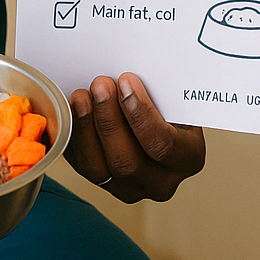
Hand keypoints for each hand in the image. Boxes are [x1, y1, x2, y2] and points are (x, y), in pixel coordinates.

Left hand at [65, 73, 204, 202]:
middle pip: (128, 162)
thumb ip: (159, 89)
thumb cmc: (168, 106)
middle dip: (109, 120)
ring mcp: (130, 189)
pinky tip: (72, 112)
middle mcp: (160, 182)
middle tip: (100, 85)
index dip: (141, 113)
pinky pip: (82, 166)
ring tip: (81, 96)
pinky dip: (74, 138)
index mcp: (188, 158)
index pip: (162, 144)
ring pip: (99, 169)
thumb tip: (129, 70)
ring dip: (86, 129)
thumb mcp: (175, 98)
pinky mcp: (103, 185)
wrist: (157, 122)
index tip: (126, 81)